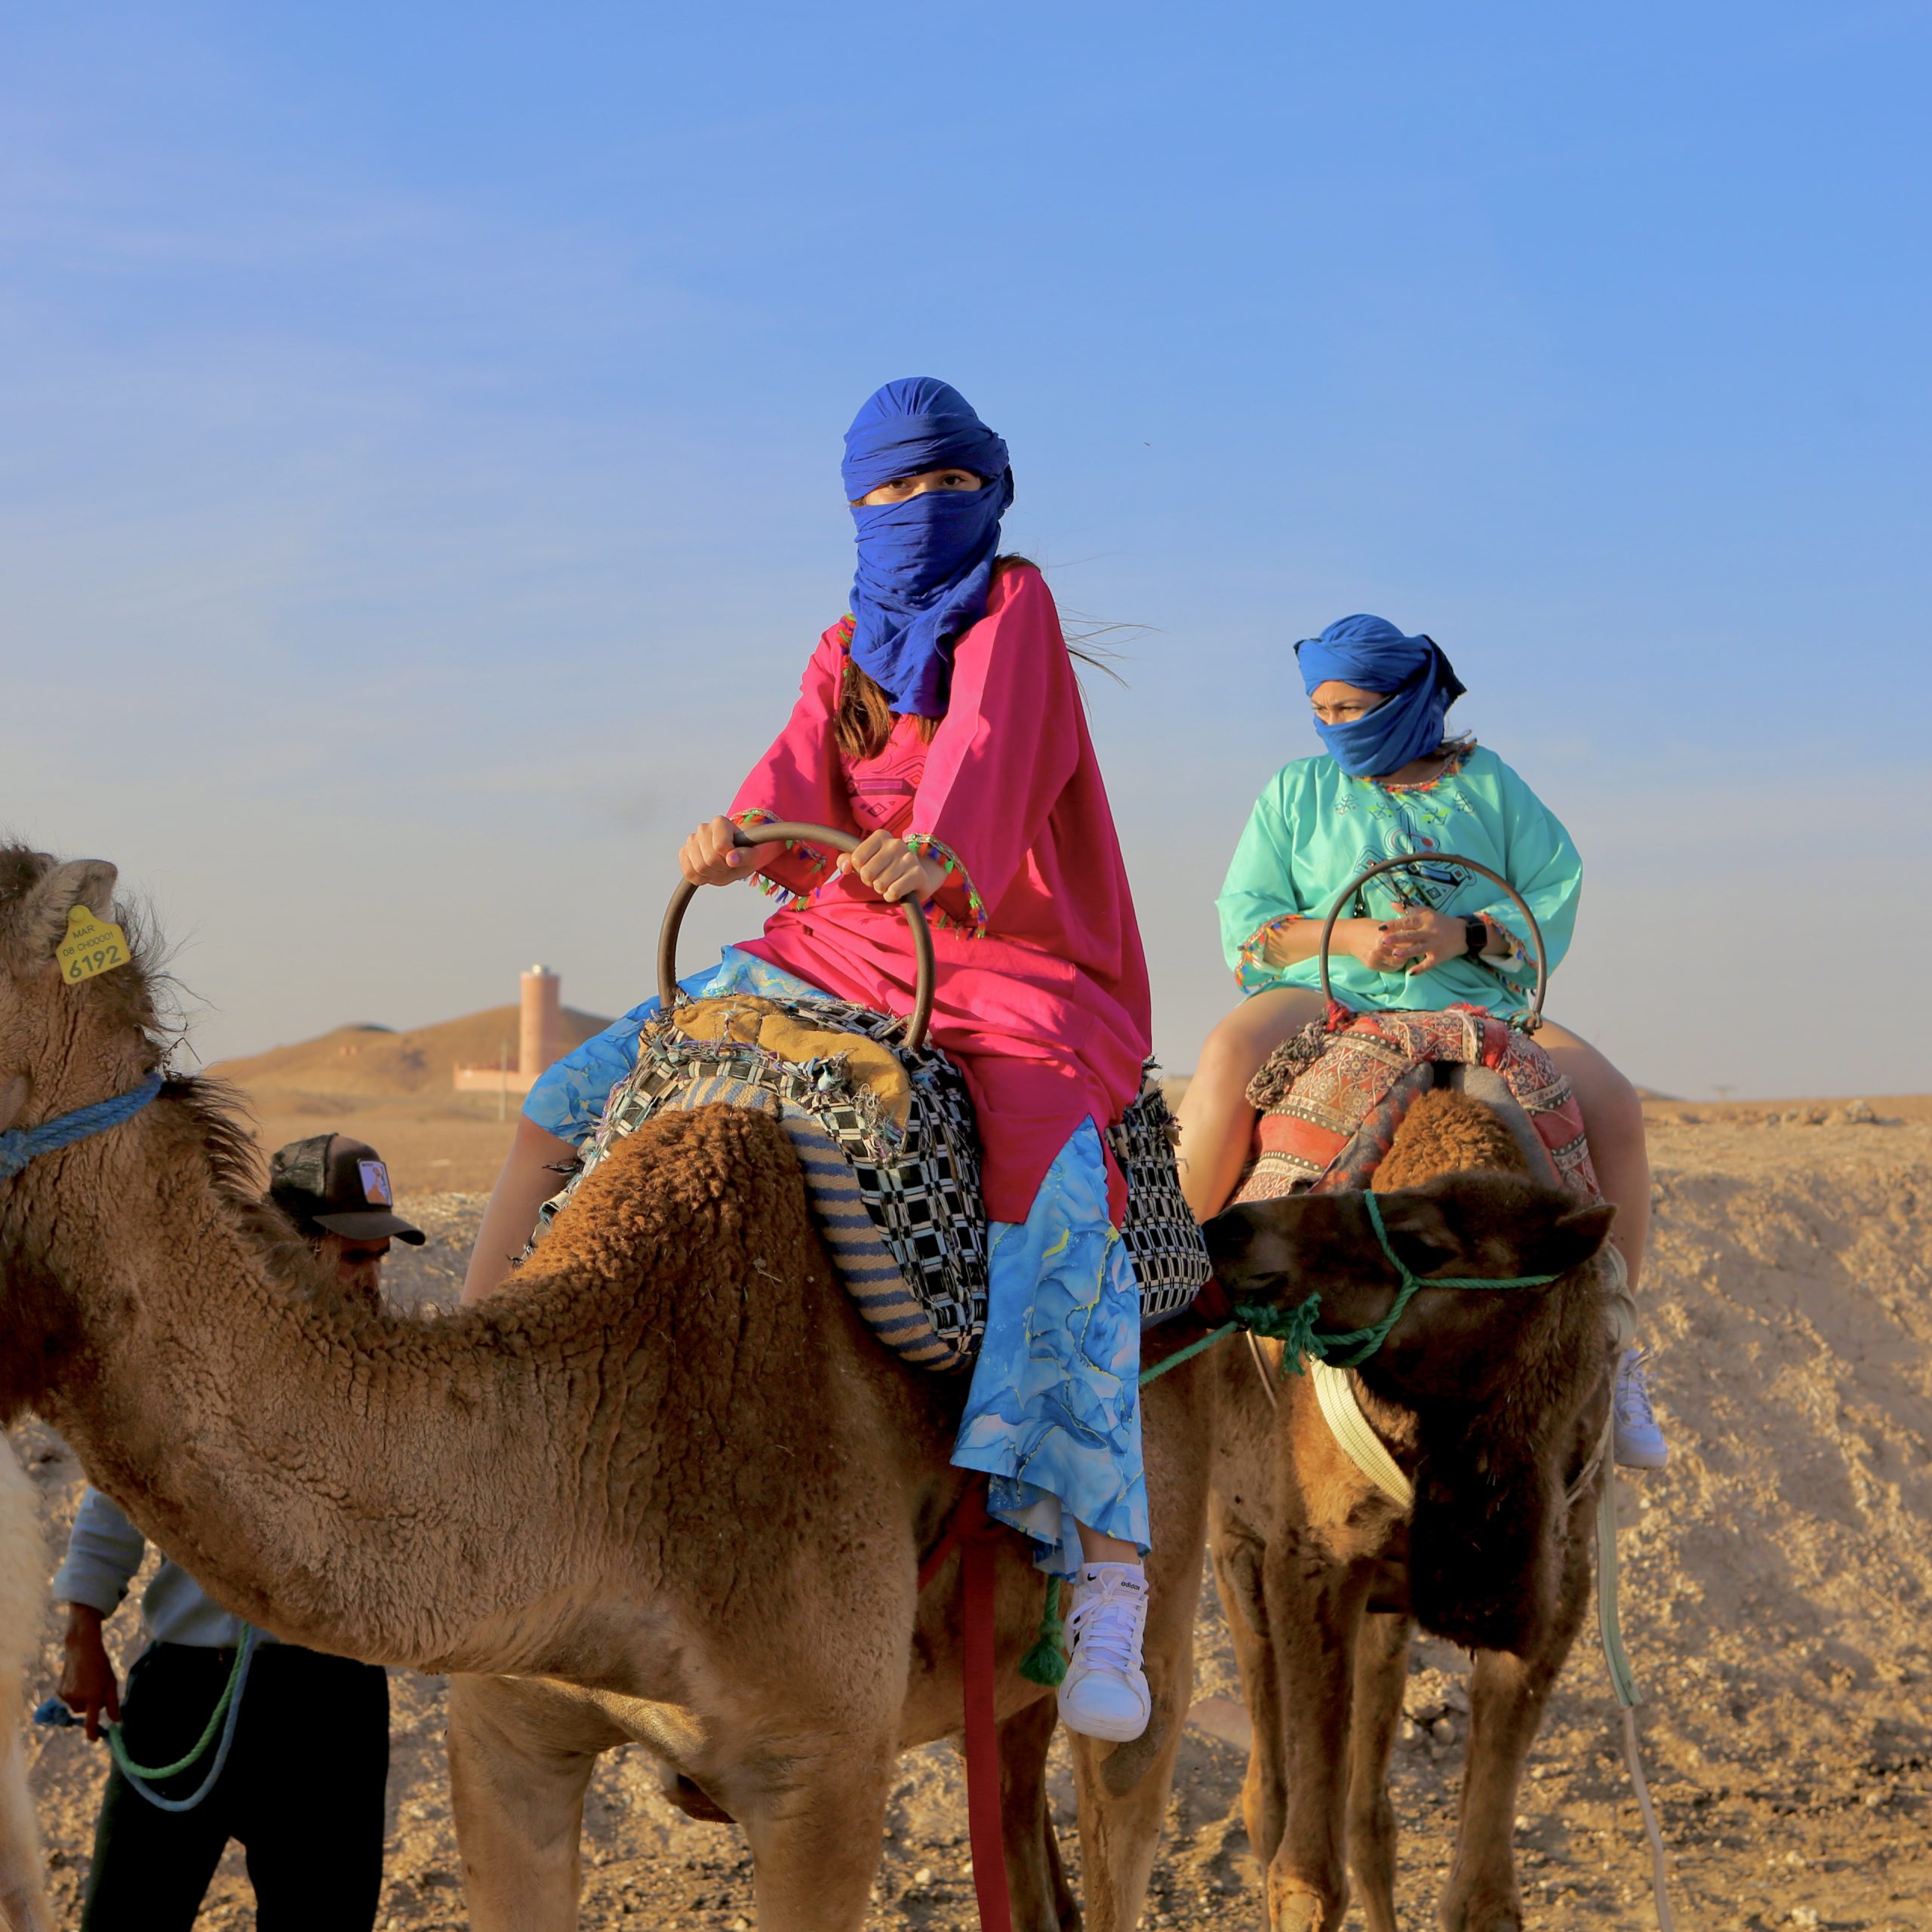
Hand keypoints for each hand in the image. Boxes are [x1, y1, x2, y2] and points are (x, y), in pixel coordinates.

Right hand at [58, 1604, 119, 1740]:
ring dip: (83, 1700)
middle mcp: (77, 1698)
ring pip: (77, 1706)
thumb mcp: (112, 1683)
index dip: (93, 1733)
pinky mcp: (59, 1691)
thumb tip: (117, 1721)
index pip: (92, 1721)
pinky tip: (79, 1680)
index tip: (94, 1740)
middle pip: (86, 1712)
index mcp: (92, 1697)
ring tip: (89, 1682)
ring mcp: (66, 1695)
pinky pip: (69, 1700)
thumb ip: (114, 1704)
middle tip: (98, 1689)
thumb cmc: (101, 1666)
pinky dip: (75, 1694)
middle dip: (92, 1705)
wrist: (82, 1649)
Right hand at [678, 816, 780, 887]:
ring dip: (712, 875)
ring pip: (698, 867)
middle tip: (728, 866)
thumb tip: (731, 859)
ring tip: (719, 869)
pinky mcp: (684, 853)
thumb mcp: (753, 855)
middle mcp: (703, 828)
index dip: (730, 860)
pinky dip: (700, 878)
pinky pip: (688, 872)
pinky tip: (709, 874)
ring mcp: (691, 840)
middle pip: (709, 859)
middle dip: (721, 869)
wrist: (735, 856)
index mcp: (720, 823)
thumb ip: (745, 856)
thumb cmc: (745, 853)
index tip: (735, 858)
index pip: (721, 847)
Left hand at [840, 831, 947, 904]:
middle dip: (869, 881)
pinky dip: (891, 896)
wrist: (918, 875)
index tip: (869, 868)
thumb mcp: (865, 860)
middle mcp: (896, 843)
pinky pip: (893, 892)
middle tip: (879, 878)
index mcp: (881, 835)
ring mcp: (908, 858)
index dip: (858, 869)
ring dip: (881, 889)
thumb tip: (844, 867)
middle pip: (866, 873)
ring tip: (889, 882)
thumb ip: (847, 860)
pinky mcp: (917, 874)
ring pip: (879, 884)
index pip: (856, 859)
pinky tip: (897, 889)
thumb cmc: (885, 867)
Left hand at [1375, 909, 1466, 974]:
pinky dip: (1421, 968)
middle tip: (1383, 941)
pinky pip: (1429, 963)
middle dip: (1397, 938)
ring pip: (1419, 949)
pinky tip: (1410, 973)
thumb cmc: (1440, 921)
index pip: (1408, 921)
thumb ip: (1408, 909)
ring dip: (1407, 952)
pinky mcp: (1439, 956)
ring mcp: (1435, 945)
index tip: (1381, 928)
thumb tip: (1391, 903)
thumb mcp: (1426, 912)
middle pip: (1411, 935)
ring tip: (1395, 954)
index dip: (1394, 924)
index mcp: (1425, 920)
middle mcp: (1429, 932)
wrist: (1463, 933)